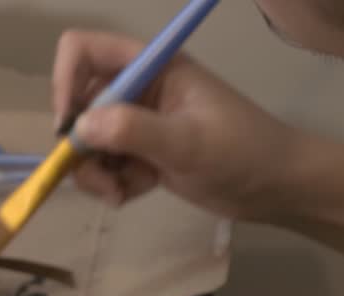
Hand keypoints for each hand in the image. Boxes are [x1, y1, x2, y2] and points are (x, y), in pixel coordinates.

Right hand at [52, 30, 300, 221]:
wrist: (277, 187)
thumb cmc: (242, 152)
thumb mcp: (188, 143)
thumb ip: (133, 131)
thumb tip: (79, 128)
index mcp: (152, 66)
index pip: (84, 52)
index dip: (66, 83)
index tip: (71, 127)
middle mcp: (140, 89)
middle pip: (79, 103)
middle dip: (80, 143)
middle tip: (100, 178)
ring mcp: (141, 123)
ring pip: (89, 141)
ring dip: (94, 171)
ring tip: (119, 195)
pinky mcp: (144, 154)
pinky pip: (108, 165)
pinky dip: (113, 183)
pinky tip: (134, 196)